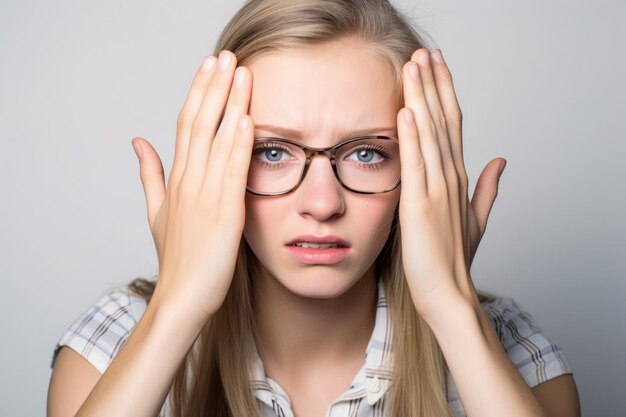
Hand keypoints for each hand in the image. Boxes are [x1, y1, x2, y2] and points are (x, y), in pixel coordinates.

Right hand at [130, 51, 253, 320]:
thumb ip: (149, 173)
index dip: (198, 92)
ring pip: (216, 141)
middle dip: (213, 86)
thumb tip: (138, 141)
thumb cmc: (176, 257)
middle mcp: (189, 181)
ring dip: (230, 104)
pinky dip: (238, 145)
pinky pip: (232, 173)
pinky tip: (246, 119)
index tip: (209, 66)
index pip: (186, 123)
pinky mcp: (225, 214)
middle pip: (199, 123)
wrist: (182, 297)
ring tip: (241, 73)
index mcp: (176, 178)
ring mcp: (205, 196)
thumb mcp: (156, 211)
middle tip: (225, 55)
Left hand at [397, 48, 503, 316]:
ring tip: (415, 65)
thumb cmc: (454, 259)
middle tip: (425, 51)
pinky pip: (417, 165)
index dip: (445, 93)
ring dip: (423, 98)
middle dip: (434, 84)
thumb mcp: (474, 218)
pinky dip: (413, 137)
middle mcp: (451, 178)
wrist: (448, 294)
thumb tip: (500, 160)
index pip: (454, 125)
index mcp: (459, 178)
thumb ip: (487, 188)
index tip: (436, 65)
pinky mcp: (421, 206)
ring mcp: (438, 191)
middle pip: (444, 121)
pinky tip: (408, 111)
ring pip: (431, 135)